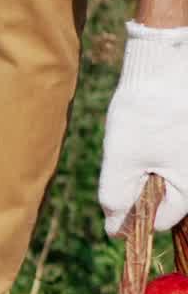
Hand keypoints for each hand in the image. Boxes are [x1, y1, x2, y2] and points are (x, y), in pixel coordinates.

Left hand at [99, 21, 187, 235]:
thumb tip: (114, 230)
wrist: (165, 63)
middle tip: (132, 154)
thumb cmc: (145, 113)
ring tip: (139, 138)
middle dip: (139, 185)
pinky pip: (168, 156)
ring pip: (162, 177)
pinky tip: (146, 129)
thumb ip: (116, 198)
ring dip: (143, 167)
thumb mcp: (121, 161)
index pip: (160, 221)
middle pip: (162, 198)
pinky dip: (151, 150)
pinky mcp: (187, 140)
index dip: (133, 213)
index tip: (120, 186)